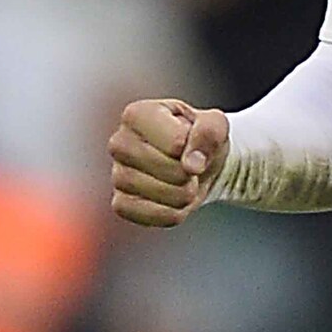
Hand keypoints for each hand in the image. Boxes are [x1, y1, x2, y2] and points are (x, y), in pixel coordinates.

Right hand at [108, 98, 228, 226]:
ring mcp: (117, 175)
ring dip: (186, 193)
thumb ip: (209, 133)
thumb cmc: (199, 137)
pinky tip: (174, 199)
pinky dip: (174, 212)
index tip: (193, 143)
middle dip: (191, 173)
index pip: (176, 142)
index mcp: (137, 114)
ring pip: (164, 195)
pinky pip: (154, 217)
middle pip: (170, 170)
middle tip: (190, 165)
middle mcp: (119, 143)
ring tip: (183, 180)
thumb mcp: (215, 124)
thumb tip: (192, 165)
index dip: (196, 148)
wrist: (195, 162)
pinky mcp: (120, 204)